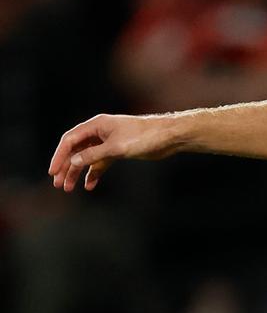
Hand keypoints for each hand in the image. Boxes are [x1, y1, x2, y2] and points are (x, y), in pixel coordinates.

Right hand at [48, 114, 178, 191]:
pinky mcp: (118, 150)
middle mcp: (100, 132)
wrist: (168, 137)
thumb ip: (93, 155)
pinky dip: (94, 173)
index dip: (59, 156)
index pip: (70, 140)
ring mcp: (109, 141)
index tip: (53, 172)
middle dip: (66, 166)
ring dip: (77, 172)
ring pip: (87, 158)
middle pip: (76, 150)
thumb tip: (72, 162)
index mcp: (97, 125)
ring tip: (69, 188)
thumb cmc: (144, 137)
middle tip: (59, 184)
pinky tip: (90, 185)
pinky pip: (100, 163)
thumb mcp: (116, 148)